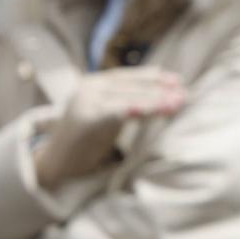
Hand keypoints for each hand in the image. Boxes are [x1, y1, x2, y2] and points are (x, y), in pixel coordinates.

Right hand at [32, 66, 185, 185]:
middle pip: (131, 86)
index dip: (154, 78)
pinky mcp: (84, 118)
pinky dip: (132, 109)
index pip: (129, 76)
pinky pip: (114, 112)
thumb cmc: (84, 141)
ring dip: (153, 101)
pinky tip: (147, 110)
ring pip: (126, 98)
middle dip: (160, 91)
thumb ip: (125, 103)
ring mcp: (85, 100)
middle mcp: (89, 87)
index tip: (178, 81)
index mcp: (94, 83)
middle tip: (185, 95)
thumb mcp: (106, 116)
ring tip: (175, 104)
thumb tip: (161, 98)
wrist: (54, 162)